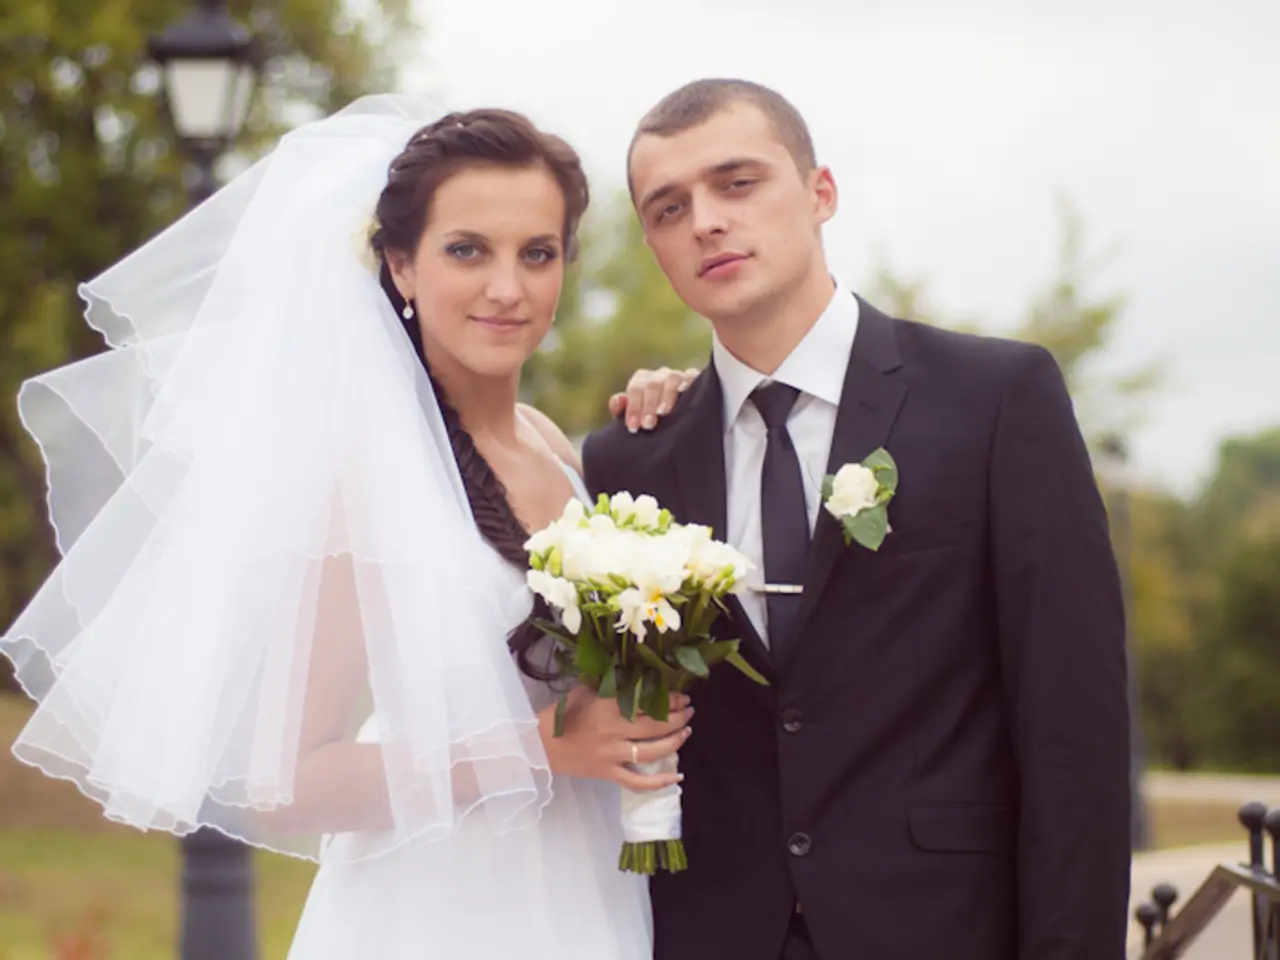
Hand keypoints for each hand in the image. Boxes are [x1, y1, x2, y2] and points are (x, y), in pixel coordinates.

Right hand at [539, 685, 692, 790]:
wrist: (541, 745)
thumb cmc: (562, 715)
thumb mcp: (584, 691)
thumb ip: (608, 684)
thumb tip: (631, 674)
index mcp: (608, 708)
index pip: (647, 703)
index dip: (670, 700)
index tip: (682, 696)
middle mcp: (614, 732)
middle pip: (655, 726)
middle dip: (678, 718)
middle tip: (689, 711)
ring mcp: (612, 755)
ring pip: (652, 752)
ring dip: (674, 742)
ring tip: (686, 732)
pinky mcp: (609, 774)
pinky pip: (637, 782)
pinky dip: (658, 783)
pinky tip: (677, 778)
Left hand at [607, 366, 700, 432]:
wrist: (678, 429)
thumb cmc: (650, 423)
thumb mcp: (635, 420)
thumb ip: (621, 410)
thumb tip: (618, 400)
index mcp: (643, 380)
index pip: (636, 388)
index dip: (633, 407)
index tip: (633, 428)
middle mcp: (660, 375)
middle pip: (652, 384)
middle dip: (648, 405)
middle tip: (647, 425)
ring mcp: (678, 376)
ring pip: (672, 378)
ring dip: (666, 396)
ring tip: (663, 413)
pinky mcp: (695, 380)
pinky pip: (692, 375)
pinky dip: (688, 381)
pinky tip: (685, 392)